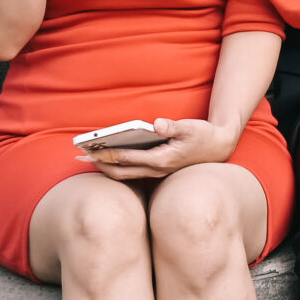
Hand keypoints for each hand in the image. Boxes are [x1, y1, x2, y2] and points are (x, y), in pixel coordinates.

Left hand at [85, 117, 239, 179]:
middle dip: (100, 164)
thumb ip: (173, 126)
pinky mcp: (156, 170)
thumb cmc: (203, 136)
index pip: (127, 158)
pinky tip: (107, 158)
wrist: (219, 148)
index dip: (107, 154)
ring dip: (106, 167)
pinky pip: (131, 172)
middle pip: (121, 172)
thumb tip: (155, 124)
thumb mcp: (191, 128)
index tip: (90, 150)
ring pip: (125, 175)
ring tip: (89, 157)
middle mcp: (157, 170)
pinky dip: (117, 166)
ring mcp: (156, 172)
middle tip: (81, 156)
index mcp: (162, 160)